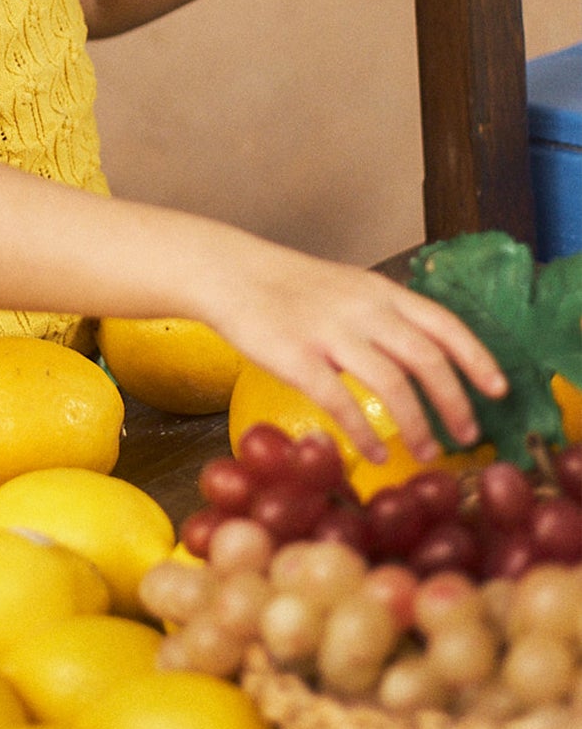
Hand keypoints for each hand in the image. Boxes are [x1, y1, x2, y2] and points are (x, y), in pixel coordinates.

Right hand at [211, 240, 506, 462]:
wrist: (231, 273)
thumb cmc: (291, 288)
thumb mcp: (349, 288)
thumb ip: (386, 317)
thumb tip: (427, 360)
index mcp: (380, 290)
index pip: (443, 323)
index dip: (476, 357)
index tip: (498, 389)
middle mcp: (363, 308)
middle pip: (426, 358)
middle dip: (455, 402)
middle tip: (467, 435)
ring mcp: (329, 332)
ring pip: (392, 383)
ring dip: (418, 424)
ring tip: (427, 452)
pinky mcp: (297, 358)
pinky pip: (341, 402)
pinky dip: (365, 435)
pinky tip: (375, 455)